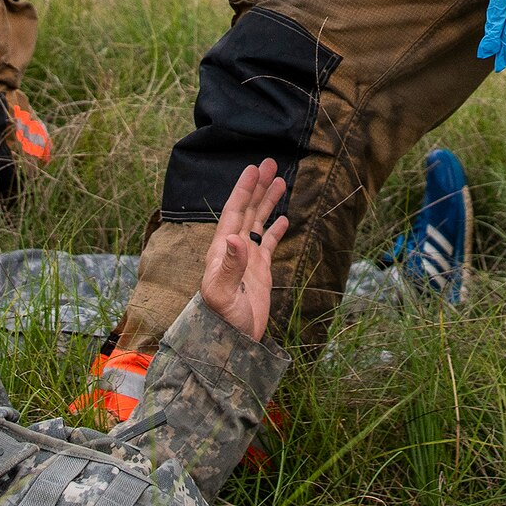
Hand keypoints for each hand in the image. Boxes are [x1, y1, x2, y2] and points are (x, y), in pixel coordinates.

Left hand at [199, 159, 288, 341]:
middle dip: (257, 187)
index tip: (253, 169)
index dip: (243, 190)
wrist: (231, 342)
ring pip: (258, 223)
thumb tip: (236, 238)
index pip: (234, 212)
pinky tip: (284, 218)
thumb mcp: (223, 294)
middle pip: (247, 210)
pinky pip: (268, 244)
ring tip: (281, 181)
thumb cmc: (222, 319)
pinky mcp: (259, 271)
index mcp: (222, 250)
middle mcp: (233, 250)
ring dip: (267, 202)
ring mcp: (247, 259)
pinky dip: (275, 229)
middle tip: (270, 163)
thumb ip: (229, 266)